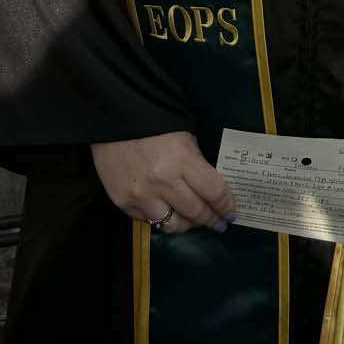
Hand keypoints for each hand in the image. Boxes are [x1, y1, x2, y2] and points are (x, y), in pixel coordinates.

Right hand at [90, 132, 233, 234]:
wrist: (112, 118)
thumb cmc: (153, 122)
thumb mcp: (184, 136)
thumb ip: (196, 163)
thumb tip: (210, 190)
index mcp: (182, 160)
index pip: (214, 192)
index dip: (226, 205)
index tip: (232, 212)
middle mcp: (163, 183)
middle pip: (196, 212)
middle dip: (211, 219)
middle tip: (219, 223)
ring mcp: (141, 196)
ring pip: (173, 225)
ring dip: (187, 224)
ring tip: (193, 221)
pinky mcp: (123, 203)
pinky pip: (149, 220)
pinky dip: (160, 217)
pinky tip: (166, 210)